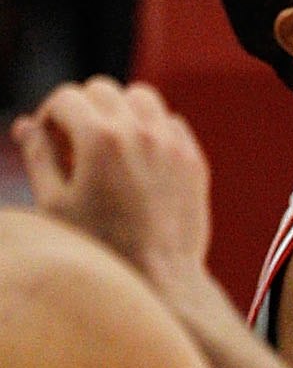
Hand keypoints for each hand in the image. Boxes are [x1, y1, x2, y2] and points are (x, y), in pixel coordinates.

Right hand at [12, 79, 212, 296]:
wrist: (161, 277)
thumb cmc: (100, 246)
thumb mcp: (55, 203)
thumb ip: (38, 157)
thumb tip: (25, 126)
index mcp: (100, 139)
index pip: (66, 97)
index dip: (48, 116)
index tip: (47, 138)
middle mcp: (140, 131)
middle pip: (102, 89)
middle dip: (81, 108)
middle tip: (72, 143)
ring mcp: (171, 143)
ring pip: (141, 97)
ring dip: (119, 111)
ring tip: (106, 145)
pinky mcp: (193, 158)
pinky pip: (170, 122)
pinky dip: (150, 130)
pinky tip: (137, 160)